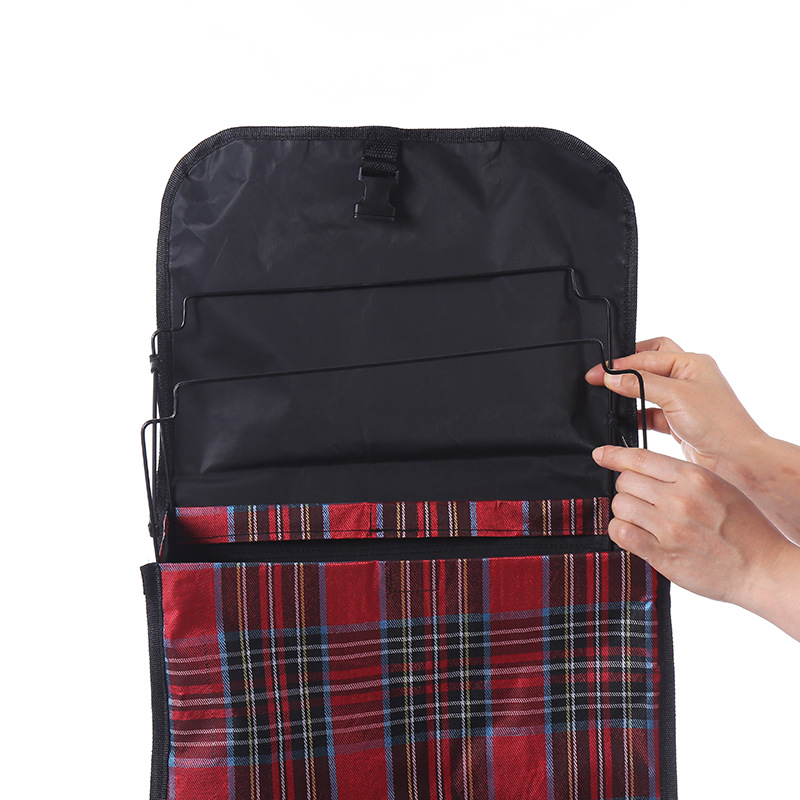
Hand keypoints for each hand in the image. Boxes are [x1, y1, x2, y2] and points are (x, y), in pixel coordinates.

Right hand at [585, 336, 764, 472]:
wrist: (737, 459)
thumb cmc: (718, 423)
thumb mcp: (674, 396)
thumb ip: (640, 383)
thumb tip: (611, 377)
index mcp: (691, 362)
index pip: (648, 354)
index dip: (621, 363)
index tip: (598, 373)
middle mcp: (688, 377)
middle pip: (649, 362)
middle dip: (627, 368)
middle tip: (605, 376)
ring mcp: (683, 400)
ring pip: (648, 389)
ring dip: (631, 394)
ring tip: (611, 399)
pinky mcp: (678, 421)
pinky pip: (650, 413)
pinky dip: (636, 416)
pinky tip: (625, 421)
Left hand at [593, 444, 793, 612]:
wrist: (762, 568)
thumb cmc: (744, 528)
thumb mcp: (718, 487)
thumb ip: (682, 477)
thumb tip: (643, 468)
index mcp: (694, 477)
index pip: (640, 458)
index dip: (615, 456)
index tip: (601, 455)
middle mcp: (679, 499)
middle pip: (625, 481)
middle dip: (626, 489)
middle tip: (639, 500)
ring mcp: (670, 527)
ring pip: (620, 506)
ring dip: (624, 512)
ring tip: (641, 520)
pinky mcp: (662, 554)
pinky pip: (621, 533)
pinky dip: (620, 532)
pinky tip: (632, 535)